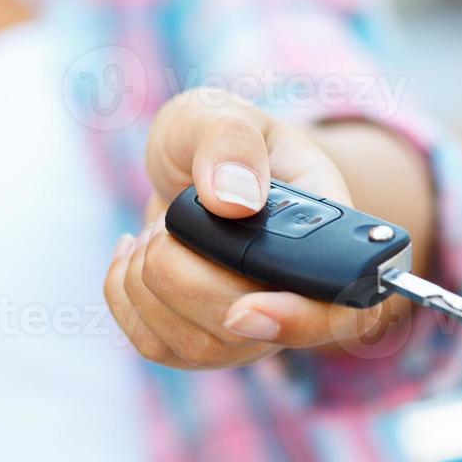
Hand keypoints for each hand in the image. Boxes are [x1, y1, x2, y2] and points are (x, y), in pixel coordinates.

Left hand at [104, 89, 396, 368]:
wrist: (194, 167)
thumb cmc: (220, 140)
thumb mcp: (221, 114)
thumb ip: (230, 141)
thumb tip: (232, 200)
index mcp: (325, 240)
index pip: (338, 310)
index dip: (297, 320)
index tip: (244, 310)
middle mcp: (294, 298)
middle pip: (240, 331)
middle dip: (180, 272)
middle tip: (169, 221)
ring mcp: (249, 329)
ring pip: (195, 346)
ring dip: (149, 281)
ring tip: (156, 232)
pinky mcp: (198, 341)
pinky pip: (155, 345)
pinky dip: (123, 293)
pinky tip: (133, 253)